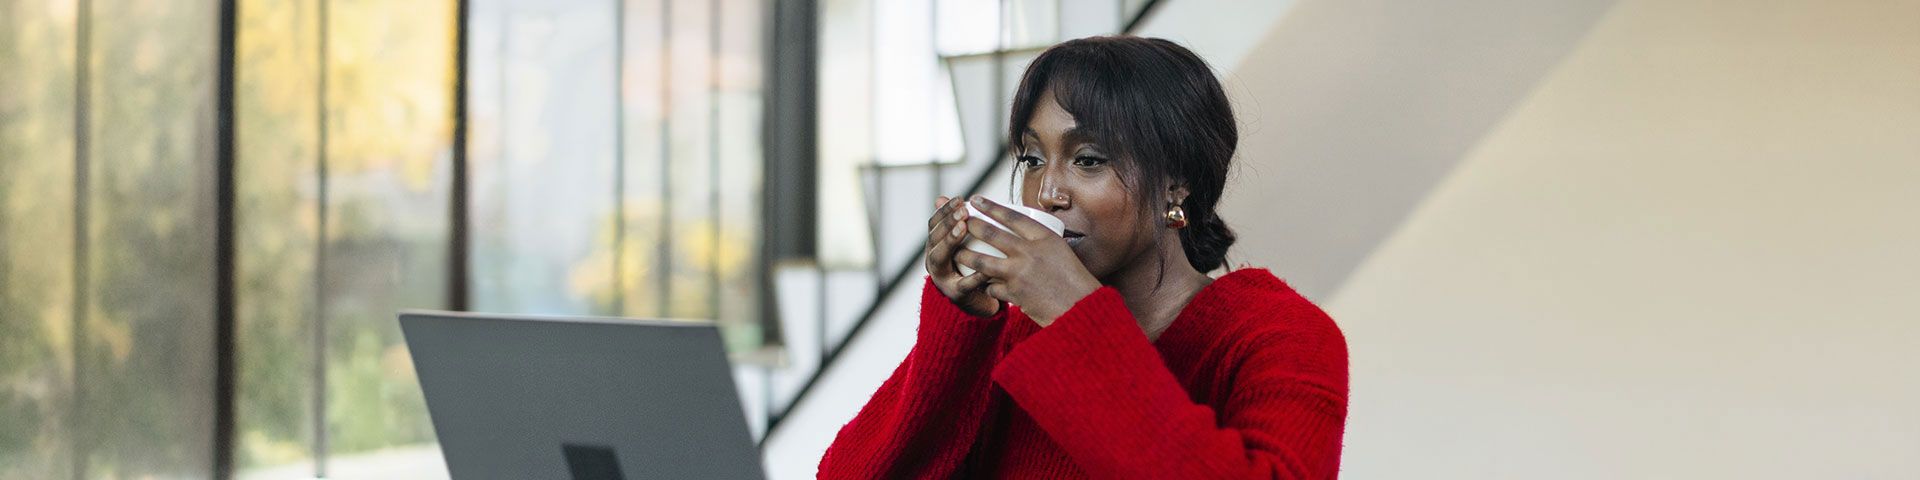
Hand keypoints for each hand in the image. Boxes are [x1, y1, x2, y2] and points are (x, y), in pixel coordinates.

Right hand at [925, 196, 1000, 317]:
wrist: (975, 302)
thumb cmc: (970, 266)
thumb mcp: (963, 243)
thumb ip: (955, 222)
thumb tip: (941, 196)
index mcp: (934, 247)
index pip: (933, 225)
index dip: (943, 211)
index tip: (960, 199)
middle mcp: (933, 262)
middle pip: (934, 239)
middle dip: (947, 222)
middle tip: (963, 210)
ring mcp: (941, 279)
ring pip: (940, 258)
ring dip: (950, 241)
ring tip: (963, 228)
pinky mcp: (956, 295)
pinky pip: (964, 284)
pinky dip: (974, 275)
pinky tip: (986, 265)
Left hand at [952, 196, 1100, 325]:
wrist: (1082, 309)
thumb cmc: (1074, 280)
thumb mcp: (1061, 252)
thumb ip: (1039, 243)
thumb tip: (1018, 234)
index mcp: (1044, 238)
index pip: (1011, 216)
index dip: (990, 206)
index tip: (975, 199)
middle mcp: (1030, 252)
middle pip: (990, 234)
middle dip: (970, 226)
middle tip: (959, 223)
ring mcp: (1019, 274)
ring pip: (981, 262)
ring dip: (965, 257)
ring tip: (957, 254)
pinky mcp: (1013, 294)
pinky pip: (991, 288)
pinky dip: (986, 286)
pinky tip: (983, 285)